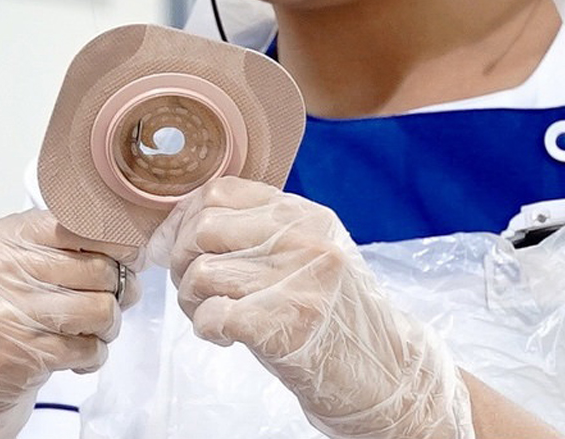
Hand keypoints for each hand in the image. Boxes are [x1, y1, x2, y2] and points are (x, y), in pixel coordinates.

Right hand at [0, 210, 137, 438]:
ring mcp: (7, 311)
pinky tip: (73, 358)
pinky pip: (88, 348)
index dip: (118, 242)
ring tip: (91, 334)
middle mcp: (0, 268)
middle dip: (117, 291)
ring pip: (100, 308)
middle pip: (99, 267)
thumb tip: (125, 245)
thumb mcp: (1, 270)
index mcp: (0, 238)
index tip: (129, 257)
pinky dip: (92, 357)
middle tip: (111, 304)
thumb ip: (50, 251)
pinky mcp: (19, 354)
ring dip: (107, 327)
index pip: (81, 223)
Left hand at [150, 178, 472, 438]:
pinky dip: (206, 328)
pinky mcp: (285, 324)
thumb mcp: (306, 255)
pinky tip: (226, 336)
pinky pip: (212, 314)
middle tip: (195, 290)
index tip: (176, 246)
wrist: (388, 373)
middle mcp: (304, 239)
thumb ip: (256, 231)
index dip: (183, 219)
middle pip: (202, 228)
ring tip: (214, 315)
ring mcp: (297, 281)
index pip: (219, 191)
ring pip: (201, 272)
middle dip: (180, 262)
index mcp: (305, 214)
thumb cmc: (335, 317)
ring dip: (191, 301)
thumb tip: (176, 225)